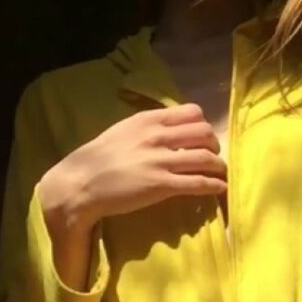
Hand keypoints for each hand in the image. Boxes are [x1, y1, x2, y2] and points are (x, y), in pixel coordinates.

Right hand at [43, 102, 226, 227]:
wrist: (82, 184)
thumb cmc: (98, 160)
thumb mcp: (123, 132)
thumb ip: (146, 129)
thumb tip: (166, 132)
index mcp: (148, 120)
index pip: (192, 112)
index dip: (204, 125)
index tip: (203, 138)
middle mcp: (158, 136)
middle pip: (204, 133)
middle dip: (214, 145)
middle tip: (213, 157)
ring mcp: (160, 161)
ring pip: (205, 158)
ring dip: (218, 166)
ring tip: (220, 174)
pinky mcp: (162, 186)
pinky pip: (197, 183)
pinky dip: (214, 185)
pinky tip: (220, 189)